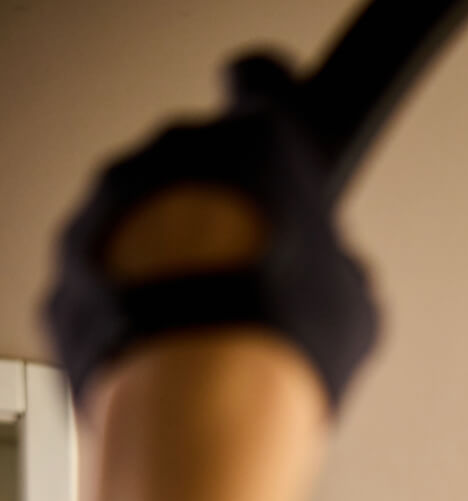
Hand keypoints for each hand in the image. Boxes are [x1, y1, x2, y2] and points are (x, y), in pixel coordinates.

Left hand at [46, 56, 377, 411]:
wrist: (198, 407)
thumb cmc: (275, 345)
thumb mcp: (354, 311)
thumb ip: (338, 272)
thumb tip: (338, 286)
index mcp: (256, 145)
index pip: (261, 84)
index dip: (270, 114)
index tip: (274, 149)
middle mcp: (174, 156)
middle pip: (198, 161)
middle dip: (220, 206)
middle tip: (251, 273)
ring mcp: (111, 205)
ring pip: (143, 210)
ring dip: (168, 251)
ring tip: (203, 324)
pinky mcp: (70, 263)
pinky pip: (102, 268)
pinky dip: (124, 296)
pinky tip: (159, 344)